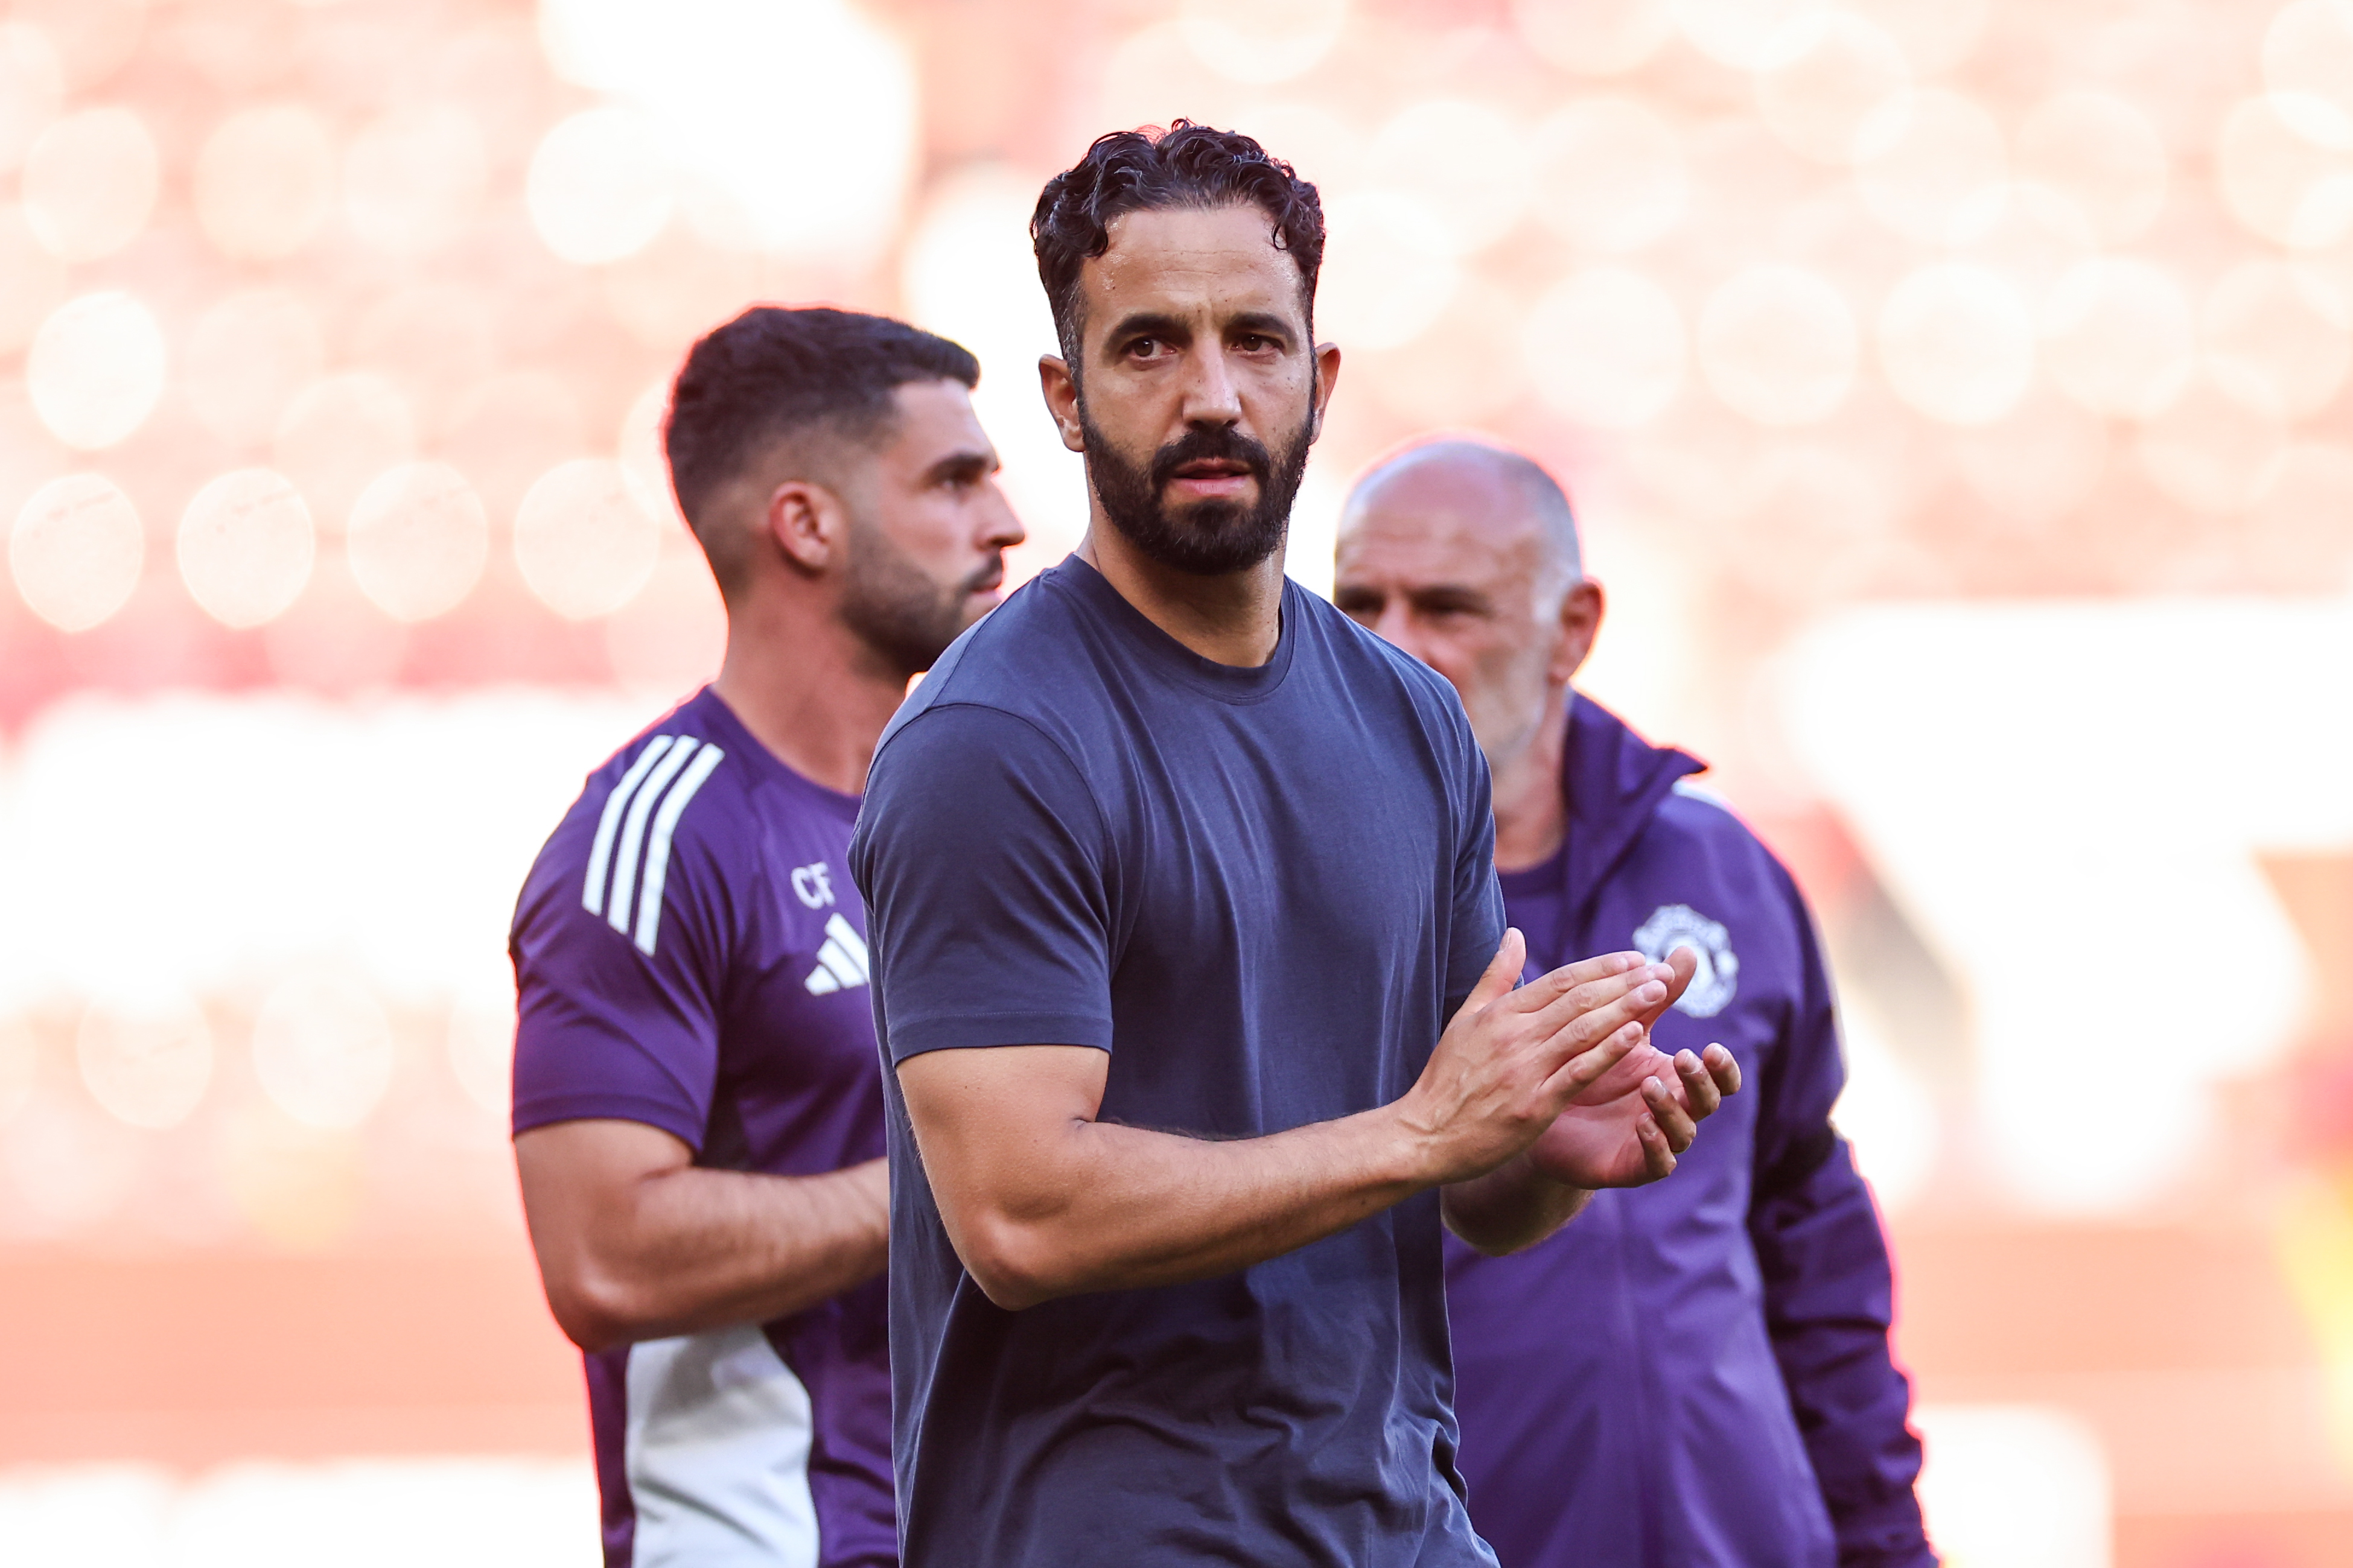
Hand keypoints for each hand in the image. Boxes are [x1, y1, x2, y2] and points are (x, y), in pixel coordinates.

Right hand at [1397, 930, 1679, 1186]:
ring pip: (1583, 1030)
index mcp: (1501, 1014)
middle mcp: (1515, 1036)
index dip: (1601, 967)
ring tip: (1658, 994)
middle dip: (1625, 982)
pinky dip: (1608, 1051)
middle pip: (1579, 999)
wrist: (1424, 1136)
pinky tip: (1635, 1035)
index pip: (1561, 980)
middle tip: (1663, 971)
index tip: (1636, 958)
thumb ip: (1495, 976)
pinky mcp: (1535, 1105)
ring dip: (1625, 1008)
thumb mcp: (1465, 1019)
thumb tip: (1515, 934)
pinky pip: (1578, 1072)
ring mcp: (1525, 1070)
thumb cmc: (1446, 1079)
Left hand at [1525, 947, 1742, 1188]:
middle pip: (1709, 1101)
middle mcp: (1676, 1109)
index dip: (1724, 1067)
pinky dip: (1656, 1145)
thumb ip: (1655, 995)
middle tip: (1684, 1058)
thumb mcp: (1622, 1029)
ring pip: (1684, 1132)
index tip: (1713, 1047)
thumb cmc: (1589, 1067)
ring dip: (1673, 1108)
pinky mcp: (1634, 1165)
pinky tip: (1642, 1124)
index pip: (1719, 1076)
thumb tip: (1687, 951)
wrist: (1546, 1117)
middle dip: (1703, 1082)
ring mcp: (1658, 1140)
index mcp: (1676, 1077)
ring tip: (1649, 1086)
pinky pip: (1657, 1162)